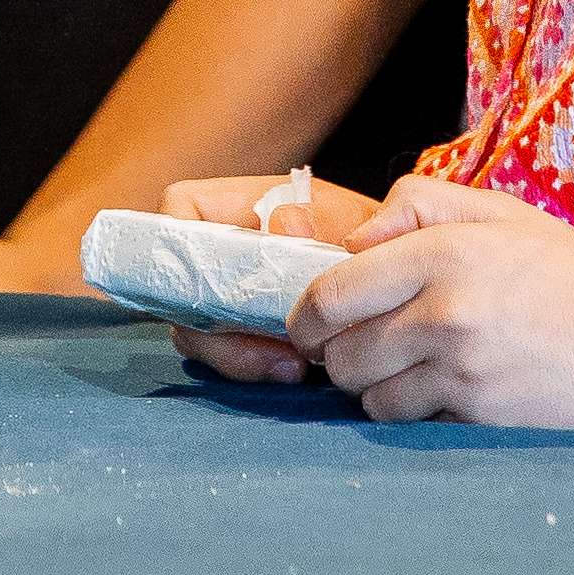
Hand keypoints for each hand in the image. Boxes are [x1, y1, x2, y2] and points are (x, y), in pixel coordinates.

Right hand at [155, 171, 388, 380]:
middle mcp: (223, 249)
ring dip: (238, 353)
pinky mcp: (245, 330)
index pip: (181, 206)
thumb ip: (320, 217)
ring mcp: (229, 292)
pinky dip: (254, 365)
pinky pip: (227, 353)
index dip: (177, 240)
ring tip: (293, 365)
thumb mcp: (354, 219)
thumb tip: (282, 227)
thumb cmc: (371, 238)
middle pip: (179, 284)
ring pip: (198, 327)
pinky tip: (294, 370)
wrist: (396, 280)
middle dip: (218, 325)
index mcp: (241, 204)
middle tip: (273, 347)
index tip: (210, 285)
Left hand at [285, 176, 573, 431]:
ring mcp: (464, 372)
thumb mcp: (500, 213)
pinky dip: (413, 411)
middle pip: (340, 352)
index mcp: (443, 253)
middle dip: (337, 352)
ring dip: (373, 387)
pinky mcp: (483, 417)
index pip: (330, 293)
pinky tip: (443, 390)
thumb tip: (353, 241)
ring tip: (407, 367)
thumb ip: (419, 206)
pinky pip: (412, 422)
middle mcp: (445, 313)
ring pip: (369, 396)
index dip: (306, 313)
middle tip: (361, 343)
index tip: (313, 320)